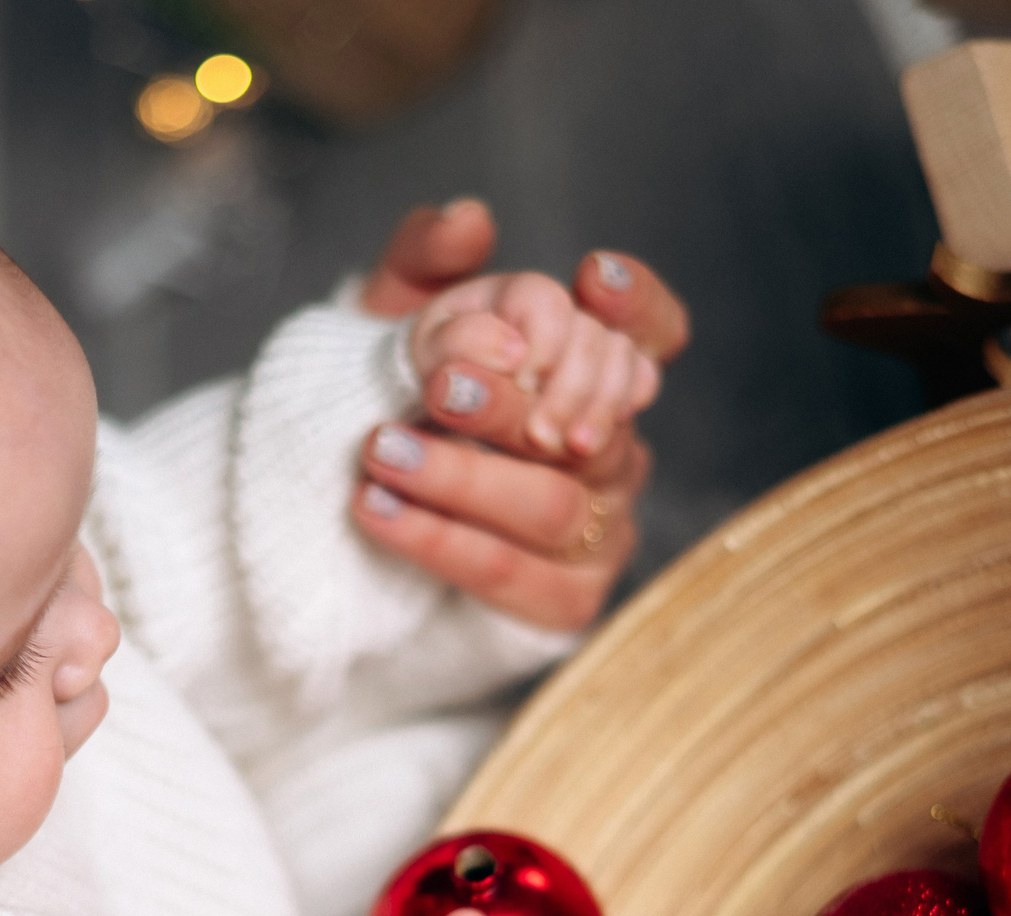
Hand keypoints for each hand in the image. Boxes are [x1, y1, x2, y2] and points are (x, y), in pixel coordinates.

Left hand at [354, 203, 691, 631]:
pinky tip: (376, 511)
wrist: (353, 517)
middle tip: (439, 386)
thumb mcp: (396, 319)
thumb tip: (468, 220)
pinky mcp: (564, 600)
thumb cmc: (397, 401)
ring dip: (461, 476)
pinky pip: (507, 571)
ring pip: (551, 502)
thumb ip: (428, 261)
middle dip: (513, 402)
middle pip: (595, 424)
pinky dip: (437, 539)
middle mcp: (613, 450)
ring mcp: (600, 530)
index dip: (638, 310)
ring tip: (380, 450)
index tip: (590, 277)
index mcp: (593, 375)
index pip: (657, 336)